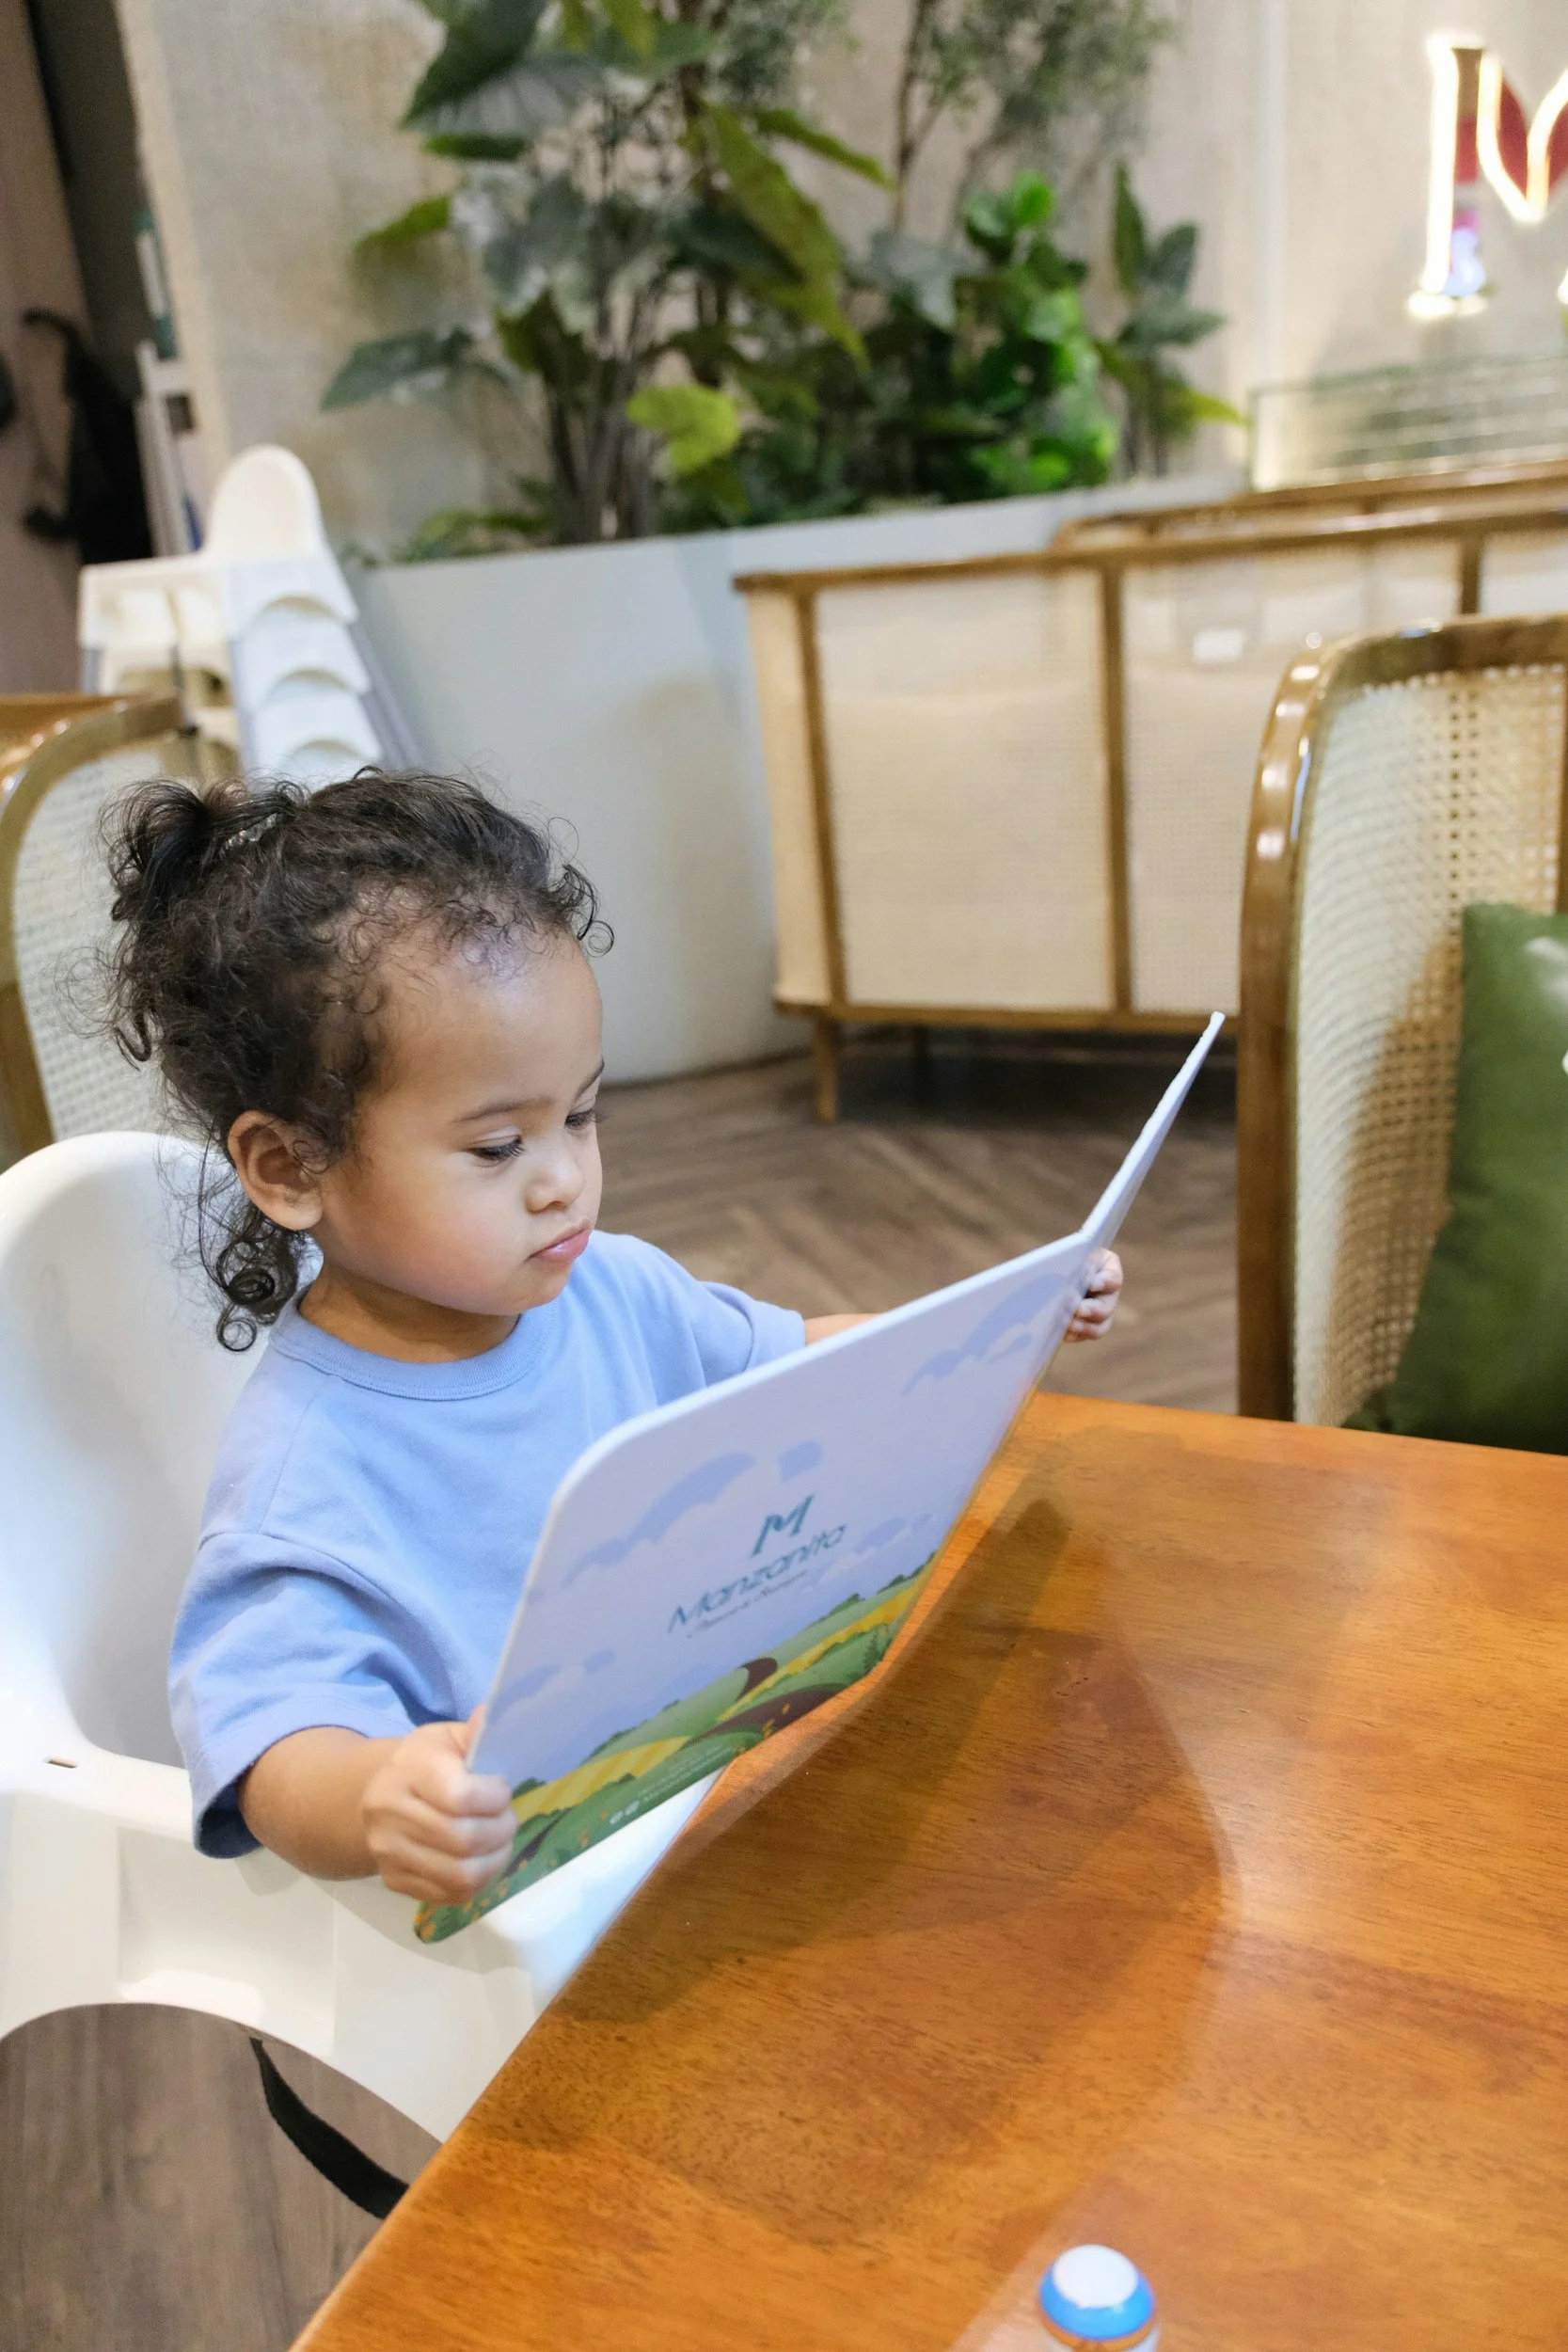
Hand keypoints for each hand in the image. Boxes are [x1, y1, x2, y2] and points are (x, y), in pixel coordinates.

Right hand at [360, 1716, 515, 1903]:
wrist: (378, 1796)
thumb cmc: (425, 1763)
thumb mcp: (447, 1738)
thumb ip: (474, 1732)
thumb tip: (491, 1714)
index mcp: (406, 1769)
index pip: (459, 1796)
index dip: (494, 1798)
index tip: (501, 1789)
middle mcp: (389, 1813)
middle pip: (463, 1839)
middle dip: (500, 1831)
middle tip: (508, 1819)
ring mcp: (388, 1852)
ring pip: (460, 1874)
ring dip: (495, 1860)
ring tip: (500, 1842)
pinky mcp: (395, 1882)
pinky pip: (451, 1895)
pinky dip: (479, 1881)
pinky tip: (482, 1859)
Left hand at [1064, 1249, 1122, 1342]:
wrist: (1046, 1272)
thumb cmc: (1059, 1257)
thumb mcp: (1069, 1254)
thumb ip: (1075, 1262)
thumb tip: (1078, 1274)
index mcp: (1107, 1270)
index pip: (1113, 1279)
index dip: (1105, 1282)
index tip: (1093, 1284)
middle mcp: (1107, 1294)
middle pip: (1107, 1307)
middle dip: (1092, 1310)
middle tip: (1078, 1309)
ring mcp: (1098, 1312)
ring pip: (1100, 1327)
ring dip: (1085, 1327)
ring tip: (1069, 1324)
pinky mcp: (1084, 1326)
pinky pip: (1082, 1336)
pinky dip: (1072, 1335)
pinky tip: (1060, 1332)